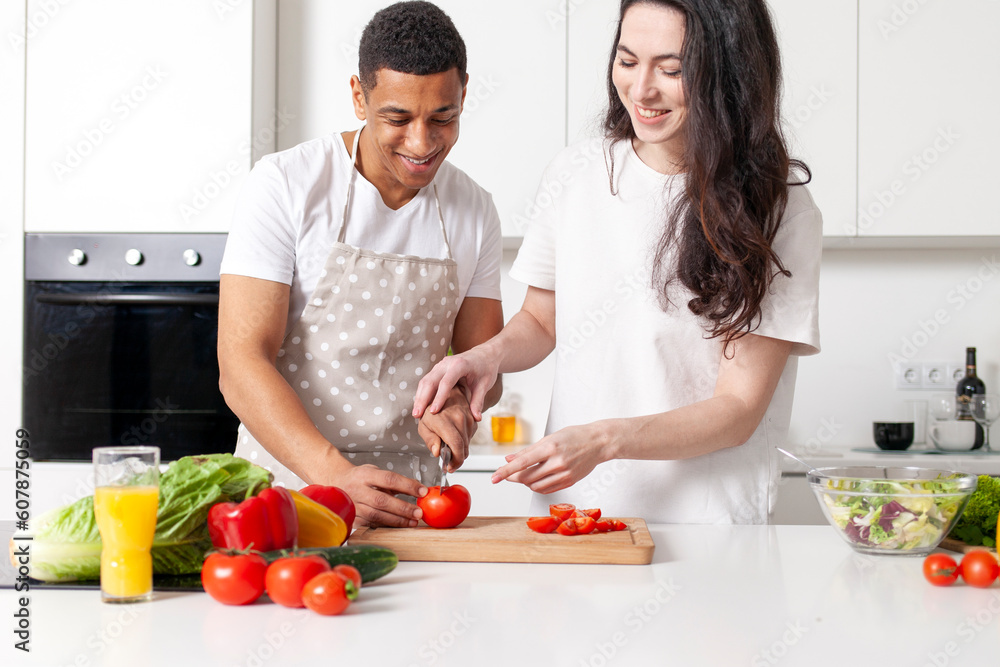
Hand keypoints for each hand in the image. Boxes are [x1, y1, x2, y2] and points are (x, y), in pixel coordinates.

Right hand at [327, 463, 427, 527]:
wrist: (335, 483)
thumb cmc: (359, 478)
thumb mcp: (375, 472)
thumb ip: (393, 481)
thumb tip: (418, 490)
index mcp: (364, 475)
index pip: (389, 479)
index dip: (407, 486)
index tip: (422, 491)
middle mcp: (356, 490)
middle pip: (382, 500)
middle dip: (403, 508)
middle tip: (419, 512)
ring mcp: (352, 505)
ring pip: (376, 515)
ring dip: (397, 520)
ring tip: (413, 522)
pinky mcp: (351, 518)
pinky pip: (370, 524)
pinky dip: (386, 526)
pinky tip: (398, 526)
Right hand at [412, 346, 499, 420]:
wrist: (484, 355)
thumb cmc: (486, 369)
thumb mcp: (485, 384)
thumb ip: (478, 401)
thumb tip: (477, 419)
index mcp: (459, 365)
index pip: (446, 382)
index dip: (439, 397)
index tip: (433, 412)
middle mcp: (447, 363)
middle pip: (430, 381)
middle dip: (422, 398)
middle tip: (417, 415)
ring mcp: (440, 365)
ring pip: (425, 380)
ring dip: (419, 397)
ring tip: (416, 414)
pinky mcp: (438, 369)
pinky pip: (427, 381)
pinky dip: (422, 393)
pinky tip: (420, 406)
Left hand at [417, 387, 476, 470]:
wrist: (443, 391)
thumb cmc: (431, 408)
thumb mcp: (423, 425)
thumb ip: (429, 440)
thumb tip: (437, 453)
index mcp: (446, 421)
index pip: (457, 446)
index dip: (455, 461)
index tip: (450, 467)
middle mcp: (460, 419)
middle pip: (464, 448)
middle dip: (457, 459)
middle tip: (448, 463)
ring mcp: (469, 418)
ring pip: (468, 444)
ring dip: (460, 451)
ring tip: (449, 451)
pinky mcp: (473, 418)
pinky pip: (470, 436)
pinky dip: (463, 442)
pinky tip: (454, 439)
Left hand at [491, 422, 613, 493]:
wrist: (598, 443)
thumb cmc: (574, 436)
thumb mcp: (549, 438)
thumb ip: (528, 451)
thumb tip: (508, 459)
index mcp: (550, 447)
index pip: (522, 462)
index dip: (506, 471)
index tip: (494, 478)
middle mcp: (557, 462)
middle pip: (527, 477)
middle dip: (513, 477)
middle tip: (507, 473)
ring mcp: (564, 474)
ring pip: (535, 486)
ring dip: (525, 482)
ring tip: (525, 474)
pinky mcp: (569, 482)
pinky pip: (546, 489)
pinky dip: (537, 486)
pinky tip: (536, 478)